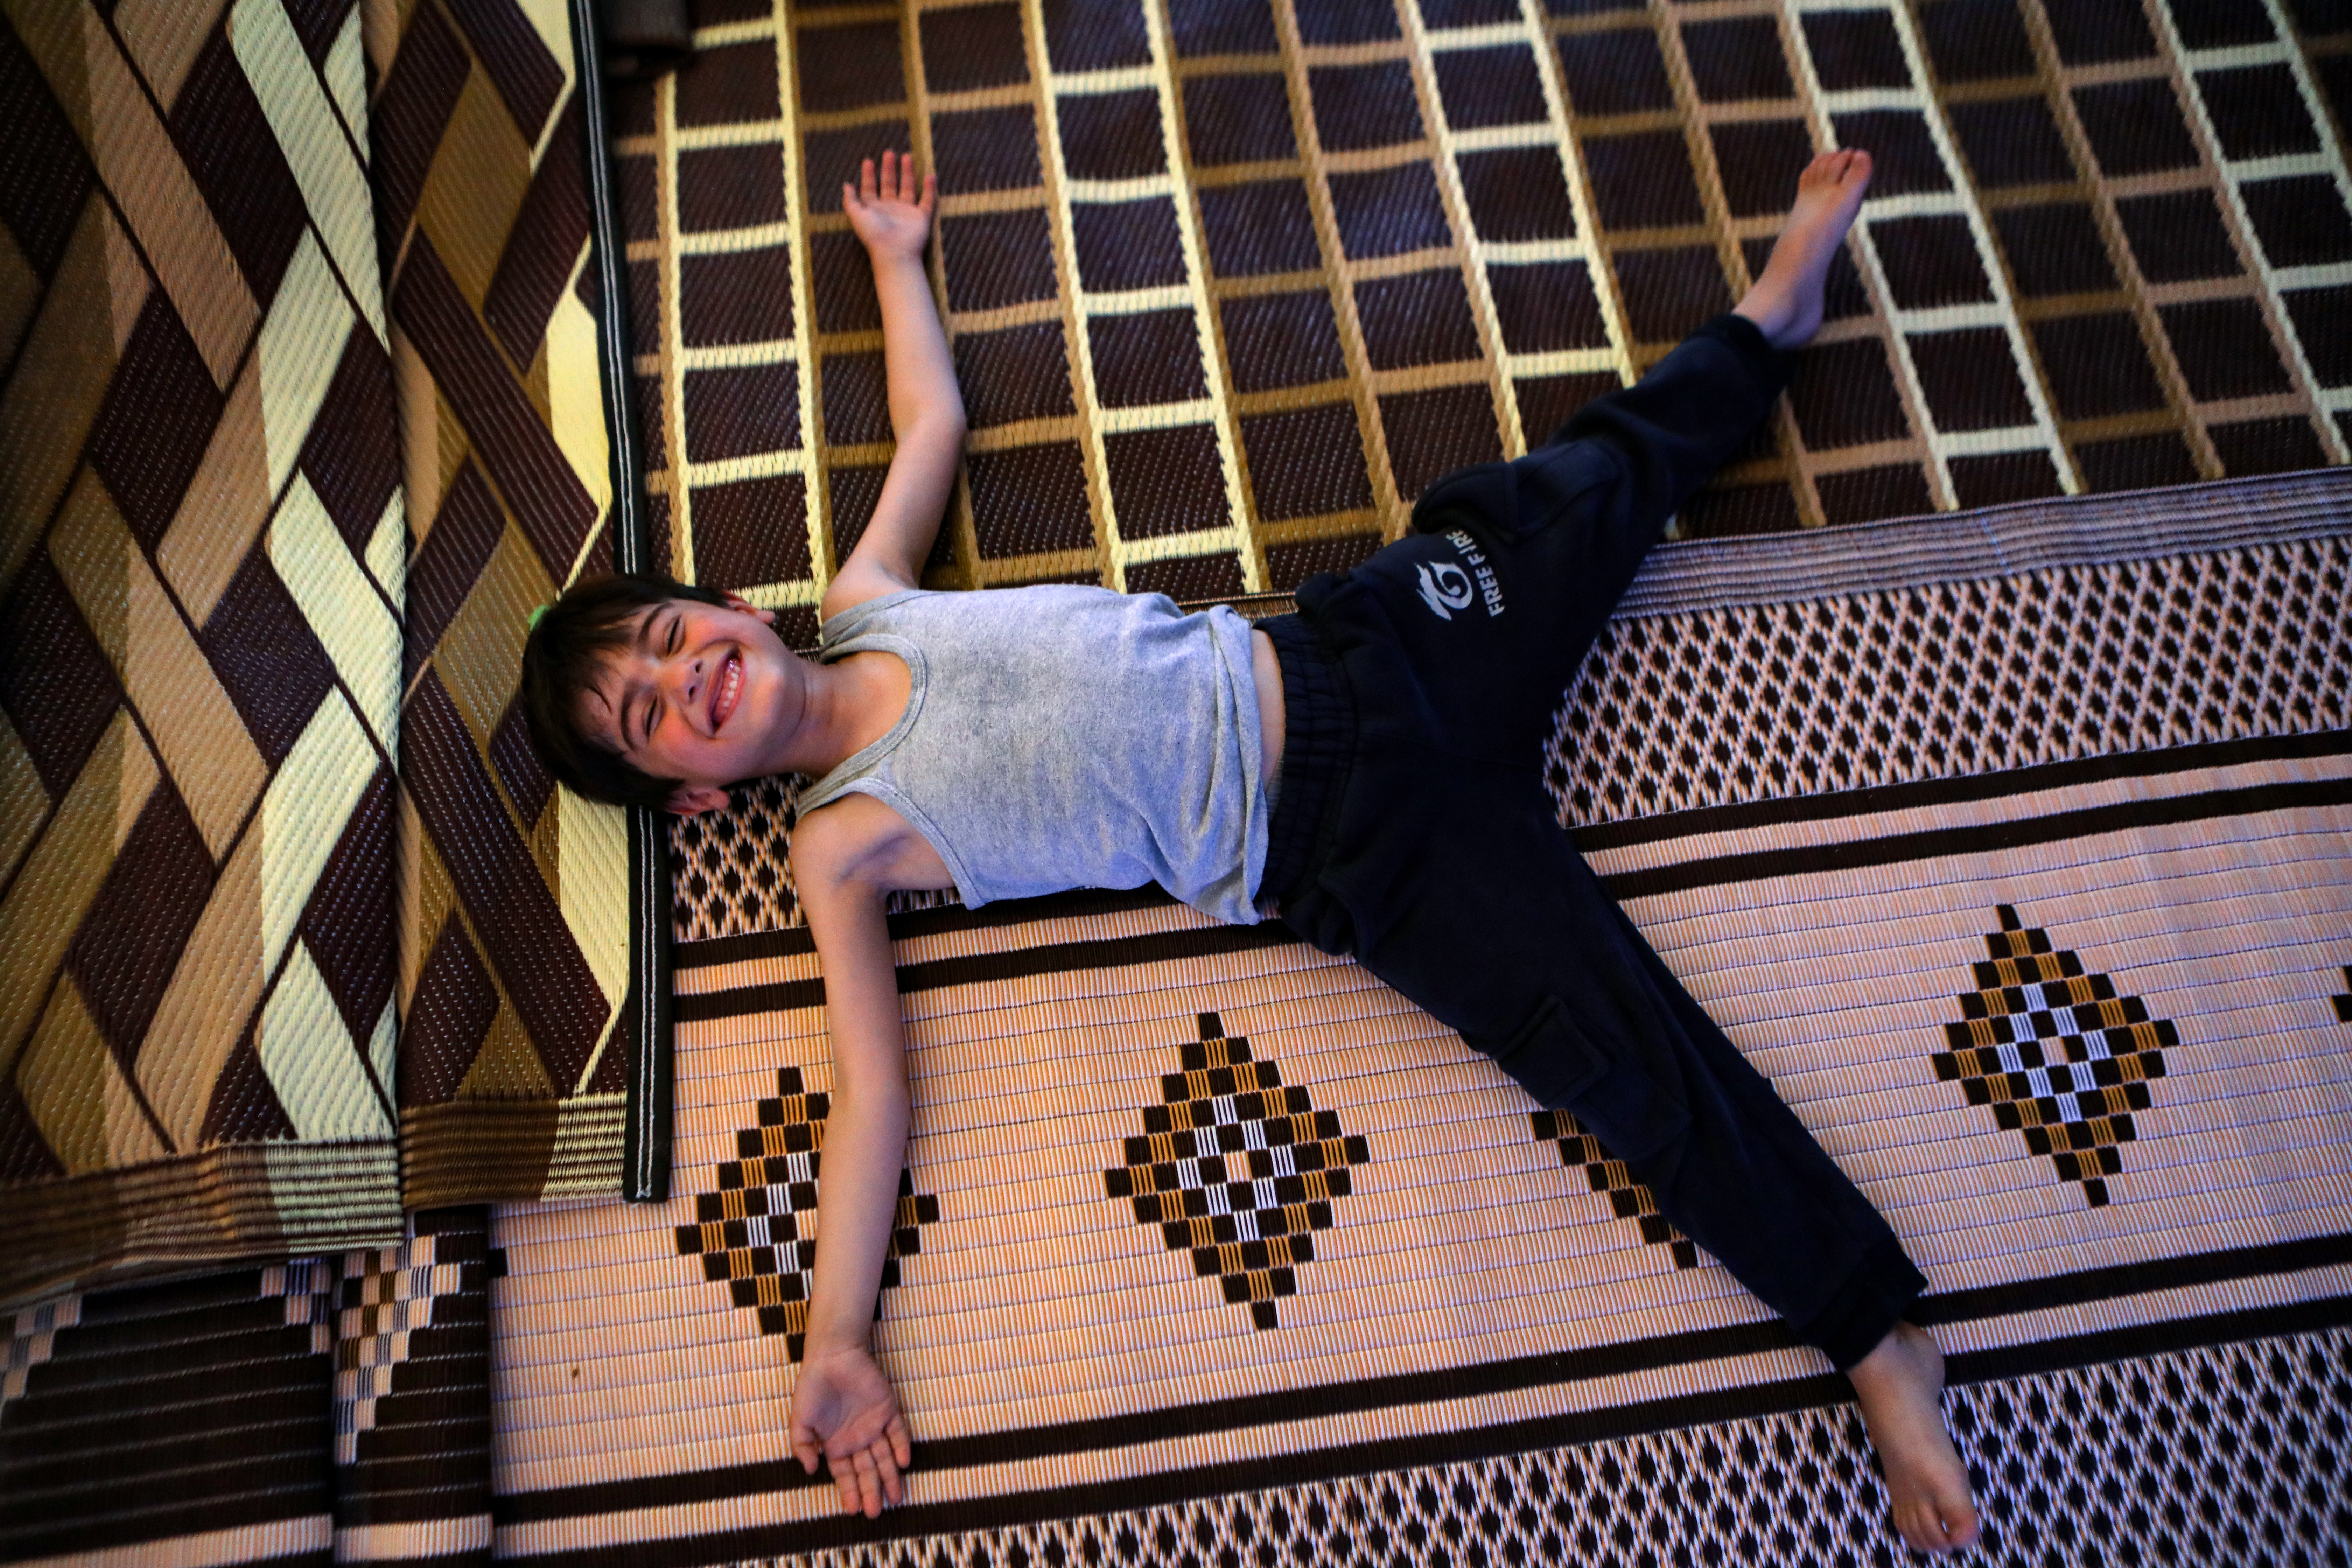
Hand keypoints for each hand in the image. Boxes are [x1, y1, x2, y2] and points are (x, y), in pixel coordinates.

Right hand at [787, 1341, 912, 1516]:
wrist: (831, 1357)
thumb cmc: (812, 1388)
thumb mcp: (800, 1420)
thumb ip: (802, 1446)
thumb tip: (810, 1471)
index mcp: (836, 1444)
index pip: (846, 1475)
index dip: (850, 1492)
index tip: (854, 1511)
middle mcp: (857, 1439)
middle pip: (868, 1471)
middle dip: (872, 1492)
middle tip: (876, 1513)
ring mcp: (874, 1425)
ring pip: (885, 1457)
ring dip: (890, 1477)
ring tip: (895, 1498)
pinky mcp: (888, 1409)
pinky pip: (898, 1432)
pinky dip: (901, 1446)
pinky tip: (903, 1463)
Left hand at [843, 150, 935, 263]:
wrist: (894, 253)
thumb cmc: (874, 235)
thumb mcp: (856, 216)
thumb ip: (850, 200)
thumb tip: (846, 184)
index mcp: (874, 209)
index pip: (870, 188)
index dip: (868, 175)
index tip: (868, 161)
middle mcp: (890, 208)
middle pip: (889, 184)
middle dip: (888, 169)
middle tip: (889, 153)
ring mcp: (906, 212)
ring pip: (908, 188)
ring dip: (907, 172)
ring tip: (906, 156)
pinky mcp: (921, 217)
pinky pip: (927, 200)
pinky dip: (930, 189)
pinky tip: (930, 176)